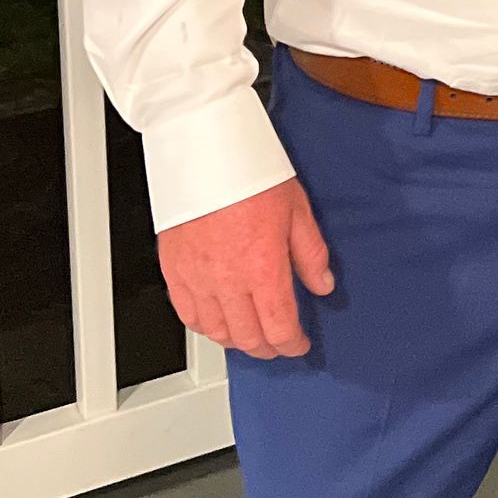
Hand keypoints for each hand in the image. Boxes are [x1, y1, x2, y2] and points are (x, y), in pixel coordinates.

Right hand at [157, 179, 334, 359]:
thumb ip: (311, 254)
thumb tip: (322, 284)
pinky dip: (204, 326)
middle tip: (279, 342)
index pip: (279, 328)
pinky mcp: (174, 269)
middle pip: (248, 337)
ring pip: (216, 332)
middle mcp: (228, 280)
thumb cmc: (250, 172)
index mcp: (263, 268)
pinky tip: (216, 322)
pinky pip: (187, 314)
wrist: (205, 150)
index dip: (292, 344)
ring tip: (251, 336)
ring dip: (237, 341)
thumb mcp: (297, 209)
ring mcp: (197, 278)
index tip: (298, 343)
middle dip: (268, 347)